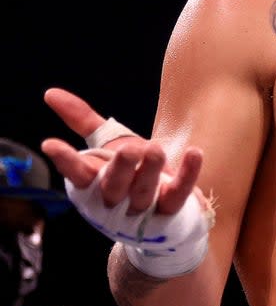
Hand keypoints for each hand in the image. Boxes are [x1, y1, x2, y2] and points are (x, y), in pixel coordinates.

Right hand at [41, 87, 203, 215]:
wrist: (160, 212)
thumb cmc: (129, 173)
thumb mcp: (106, 145)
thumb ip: (82, 120)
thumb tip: (51, 93)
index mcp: (94, 182)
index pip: (76, 173)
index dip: (65, 160)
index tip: (51, 144)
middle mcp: (115, 199)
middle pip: (114, 186)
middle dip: (121, 168)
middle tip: (130, 149)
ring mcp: (144, 207)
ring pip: (144, 192)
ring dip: (150, 171)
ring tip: (155, 148)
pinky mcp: (171, 208)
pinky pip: (179, 193)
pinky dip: (188, 174)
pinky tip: (194, 153)